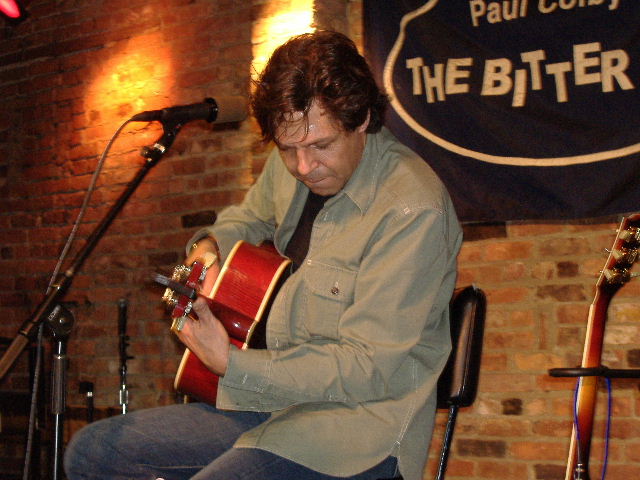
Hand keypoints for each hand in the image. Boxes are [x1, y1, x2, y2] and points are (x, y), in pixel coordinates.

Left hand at [175, 236, 228, 375]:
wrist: (222, 364)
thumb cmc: (215, 344)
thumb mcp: (210, 323)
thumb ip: (202, 308)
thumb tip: (195, 294)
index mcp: (182, 325)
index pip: (176, 304)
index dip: (178, 291)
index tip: (181, 279)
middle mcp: (182, 330)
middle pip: (180, 308)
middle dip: (185, 295)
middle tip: (192, 279)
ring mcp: (188, 334)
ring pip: (186, 313)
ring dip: (192, 303)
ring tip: (199, 289)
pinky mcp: (195, 337)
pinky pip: (192, 320)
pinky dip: (196, 311)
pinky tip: (205, 307)